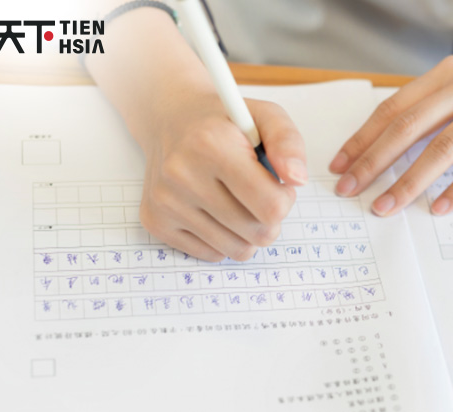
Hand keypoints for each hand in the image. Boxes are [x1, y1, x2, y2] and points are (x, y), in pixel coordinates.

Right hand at [139, 93, 307, 261]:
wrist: (170, 120)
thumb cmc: (225, 122)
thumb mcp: (265, 116)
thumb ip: (288, 144)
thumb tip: (296, 180)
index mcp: (210, 145)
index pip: (271, 206)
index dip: (285, 198)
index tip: (277, 183)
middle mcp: (181, 175)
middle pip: (258, 233)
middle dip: (270, 217)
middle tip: (258, 193)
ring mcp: (166, 202)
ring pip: (238, 250)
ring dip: (248, 231)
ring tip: (238, 201)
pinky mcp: (156, 222)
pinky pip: (212, 254)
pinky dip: (223, 238)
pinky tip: (215, 209)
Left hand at [330, 50, 452, 215]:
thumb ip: (441, 107)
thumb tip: (394, 141)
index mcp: (450, 74)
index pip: (395, 107)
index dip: (364, 136)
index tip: (340, 163)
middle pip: (409, 126)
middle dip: (373, 161)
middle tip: (349, 189)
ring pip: (442, 146)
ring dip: (409, 181)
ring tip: (385, 206)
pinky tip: (441, 208)